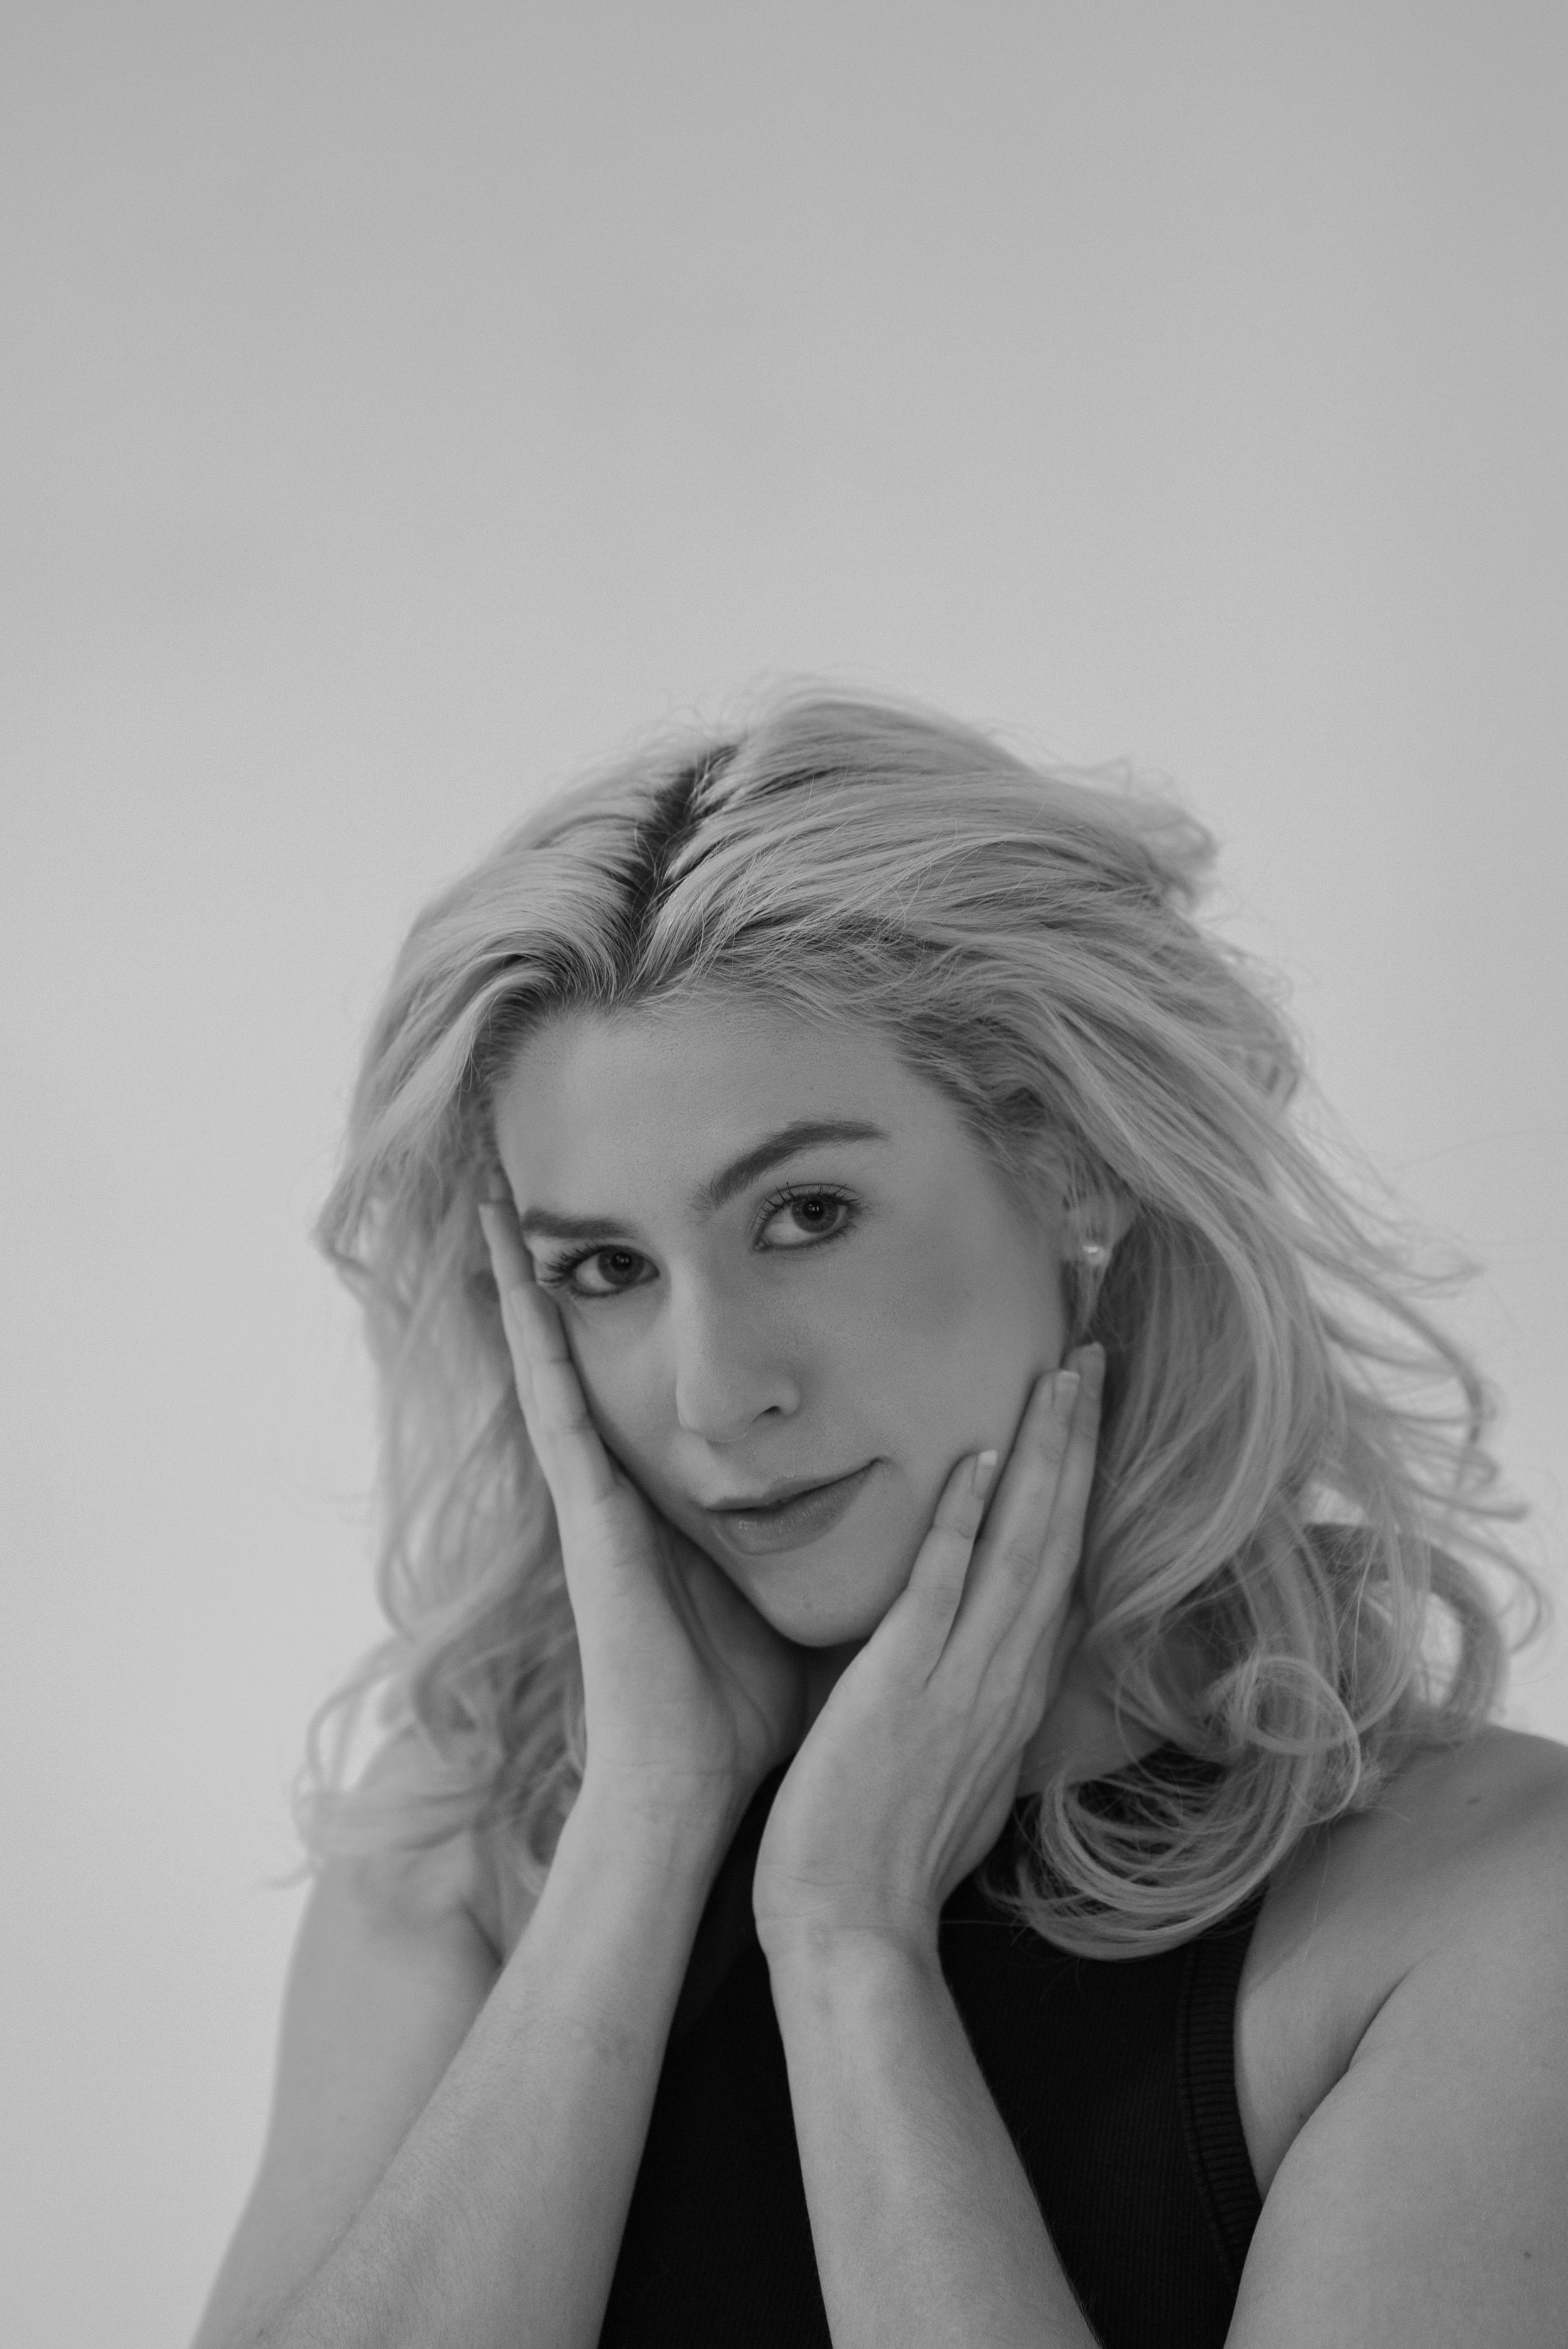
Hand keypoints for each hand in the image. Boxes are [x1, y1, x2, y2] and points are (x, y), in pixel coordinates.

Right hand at [478, 1202, 809, 1834]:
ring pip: (546, 1366)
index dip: (607, 1311)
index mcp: (655, 1500)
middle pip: (570, 1356)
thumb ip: (811, 1541)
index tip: (609, 1234)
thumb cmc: (741, 1703)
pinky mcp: (584, 1518)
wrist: (689, 1783)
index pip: (622, 1383)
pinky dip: (530, 1346)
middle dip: (543, 1275)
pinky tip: (515, 1285)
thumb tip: (886, 1503)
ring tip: (495, 1203)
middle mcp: (610, 1486)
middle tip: (516, 1185)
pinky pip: (553, 1413)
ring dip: (517, 1285)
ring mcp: (587, 1499)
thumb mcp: (783, 1590)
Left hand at [751, 1347, 1102, 1966]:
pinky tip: (976, 1455)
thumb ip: (970, 1710)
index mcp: (1013, 1693)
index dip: (1078, 1484)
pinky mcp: (903, 1686)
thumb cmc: (887, 1858)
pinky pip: (941, 1586)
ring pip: (1020, 1546)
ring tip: (1062, 1374)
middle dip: (1078, 1442)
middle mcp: (1006, 1678)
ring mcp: (962, 1680)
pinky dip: (962, 1519)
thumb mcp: (954, 1773)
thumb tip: (981, 1672)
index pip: (1058, 1567)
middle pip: (1058, 1537)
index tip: (1086, 1413)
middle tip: (1093, 1356)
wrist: (852, 1933)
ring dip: (1043, 1455)